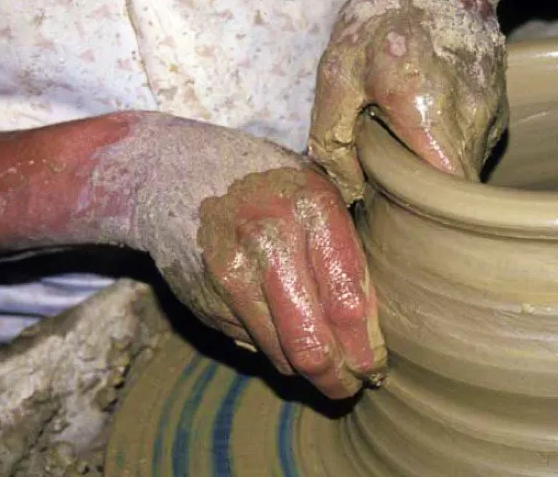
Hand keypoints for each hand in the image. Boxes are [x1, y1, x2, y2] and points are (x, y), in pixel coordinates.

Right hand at [193, 166, 385, 398]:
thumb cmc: (271, 186)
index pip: (348, 302)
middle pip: (312, 343)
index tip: (376, 366)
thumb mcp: (319, 196)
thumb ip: (347, 253)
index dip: (366, 348)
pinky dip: (273, 348)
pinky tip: (282, 332)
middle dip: (338, 378)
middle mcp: (269, 241)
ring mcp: (231, 273)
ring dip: (308, 372)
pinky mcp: (207, 298)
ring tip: (327, 369)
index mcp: (312, 209)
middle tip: (353, 386)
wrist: (181, 172)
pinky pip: (252, 344)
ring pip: (281, 354)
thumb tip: (368, 330)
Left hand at [308, 0, 508, 202]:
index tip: (397, 204)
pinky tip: (426, 118)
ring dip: (436, 164)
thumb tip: (348, 189)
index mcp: (426, 110)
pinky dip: (449, 144)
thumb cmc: (382, 20)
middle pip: (456, 186)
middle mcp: (470, 116)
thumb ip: (332, 138)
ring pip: (467, 166)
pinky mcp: (498, 104)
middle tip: (392, 172)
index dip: (424, 210)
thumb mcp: (337, 72)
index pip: (445, 191)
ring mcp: (491, 111)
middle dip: (425, 191)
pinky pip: (474, 143)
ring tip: (407, 135)